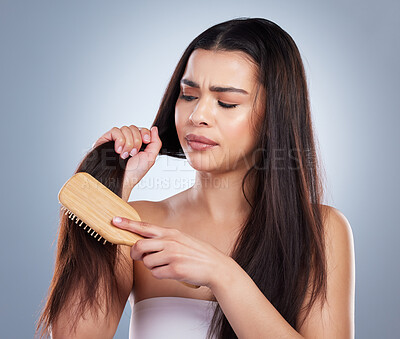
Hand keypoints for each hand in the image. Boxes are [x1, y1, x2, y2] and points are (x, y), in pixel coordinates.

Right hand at [91, 125, 161, 200]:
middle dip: (136, 141)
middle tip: (133, 153)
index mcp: (137, 143)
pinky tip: (118, 150)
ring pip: (125, 129)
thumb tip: (154, 129)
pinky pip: (115, 130)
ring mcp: (116, 139)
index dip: (145, 133)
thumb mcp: (150, 158)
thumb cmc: (134, 173)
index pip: (142, 129)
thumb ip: (156, 142)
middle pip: (134, 128)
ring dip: (128, 143)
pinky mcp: (107, 139)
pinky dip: (119, 140)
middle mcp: (127, 140)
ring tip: (125, 155)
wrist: (122, 180)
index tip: (146, 141)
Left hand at [112, 216, 232, 288]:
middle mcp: (170, 241)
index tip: (114, 220)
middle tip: (142, 257)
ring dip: (153, 267)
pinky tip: (172, 272)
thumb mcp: (181, 239)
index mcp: (171, 232)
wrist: (216, 267)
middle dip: (136, 254)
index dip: (128, 224)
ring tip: (166, 265)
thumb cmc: (197, 254)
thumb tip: (143, 246)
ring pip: (147, 262)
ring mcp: (173, 255)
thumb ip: (162, 240)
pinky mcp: (175, 269)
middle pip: (139, 246)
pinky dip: (161, 275)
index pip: (145, 227)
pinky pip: (156, 274)